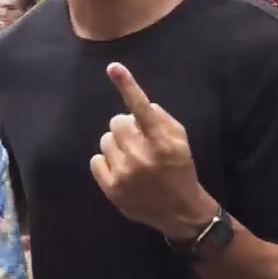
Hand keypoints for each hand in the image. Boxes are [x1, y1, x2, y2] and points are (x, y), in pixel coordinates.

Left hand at [90, 63, 217, 240]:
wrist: (180, 211)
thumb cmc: (180, 170)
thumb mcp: (181, 141)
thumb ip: (162, 120)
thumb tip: (142, 105)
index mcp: (162, 142)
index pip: (141, 108)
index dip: (128, 85)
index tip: (114, 67)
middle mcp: (141, 156)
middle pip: (117, 122)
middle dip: (126, 127)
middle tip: (137, 140)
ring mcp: (124, 173)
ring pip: (105, 140)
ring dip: (116, 144)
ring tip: (130, 157)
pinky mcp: (111, 187)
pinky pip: (95, 160)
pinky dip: (106, 161)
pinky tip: (121, 170)